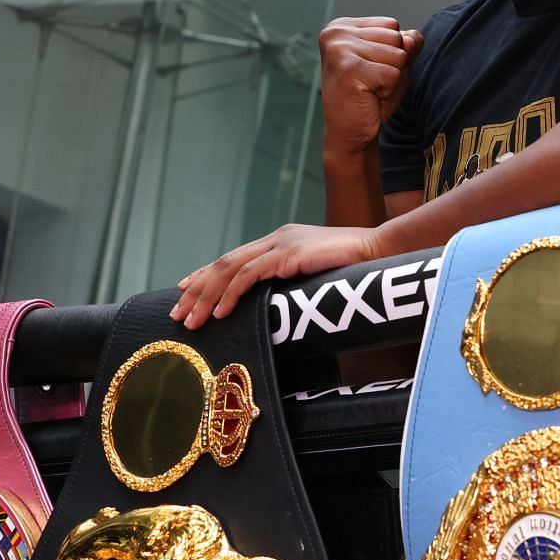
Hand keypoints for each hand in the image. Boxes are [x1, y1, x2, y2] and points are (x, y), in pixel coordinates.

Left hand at [172, 224, 383, 329]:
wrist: (381, 252)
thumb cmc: (357, 269)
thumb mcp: (317, 276)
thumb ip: (295, 283)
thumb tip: (277, 307)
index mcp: (280, 241)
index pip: (234, 258)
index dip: (206, 275)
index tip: (184, 292)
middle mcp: (275, 239)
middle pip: (224, 263)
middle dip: (197, 290)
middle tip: (179, 313)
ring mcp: (281, 244)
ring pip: (229, 270)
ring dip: (206, 296)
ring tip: (192, 319)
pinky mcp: (288, 254)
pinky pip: (249, 275)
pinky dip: (230, 295)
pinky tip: (219, 312)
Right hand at [318, 17, 421, 157]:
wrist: (351, 133)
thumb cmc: (370, 97)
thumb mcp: (393, 64)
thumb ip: (406, 45)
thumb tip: (412, 38)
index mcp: (342, 26)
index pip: (392, 25)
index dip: (391, 52)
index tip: (370, 70)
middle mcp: (336, 33)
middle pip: (396, 37)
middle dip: (392, 64)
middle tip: (370, 82)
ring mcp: (340, 49)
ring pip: (397, 55)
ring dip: (390, 78)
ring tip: (369, 89)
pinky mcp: (348, 69)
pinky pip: (393, 74)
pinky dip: (387, 90)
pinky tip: (368, 97)